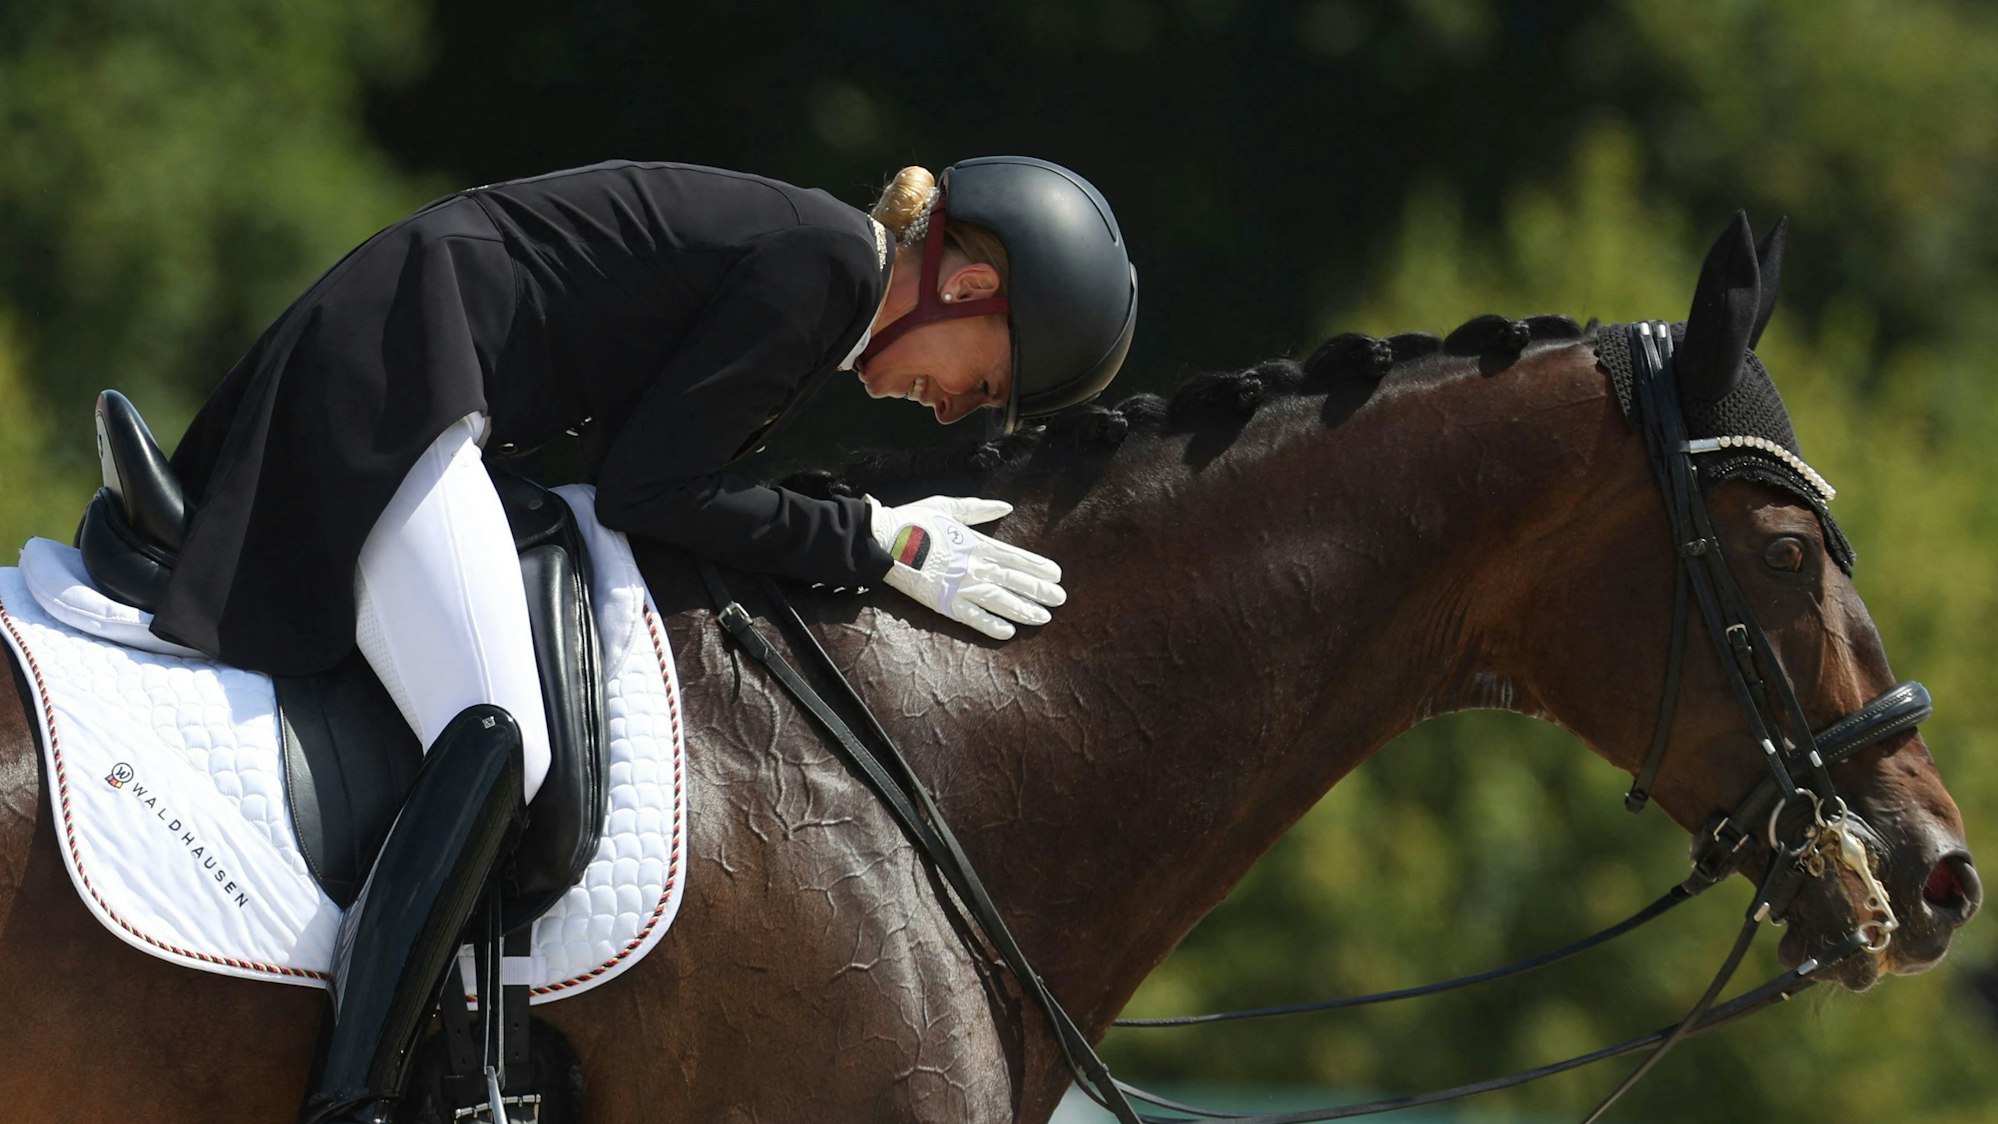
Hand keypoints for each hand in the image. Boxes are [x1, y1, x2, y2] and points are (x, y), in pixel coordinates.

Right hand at [866, 495, 1065, 639]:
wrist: (884, 540)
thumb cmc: (914, 520)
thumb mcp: (949, 506)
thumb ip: (979, 509)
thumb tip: (1007, 506)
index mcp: (976, 543)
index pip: (1015, 557)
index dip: (1037, 566)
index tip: (1057, 574)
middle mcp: (973, 566)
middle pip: (1013, 580)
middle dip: (1039, 590)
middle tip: (1061, 599)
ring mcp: (960, 586)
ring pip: (999, 601)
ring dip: (1023, 609)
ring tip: (1043, 617)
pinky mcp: (944, 603)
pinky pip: (972, 617)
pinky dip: (991, 625)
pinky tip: (1008, 633)